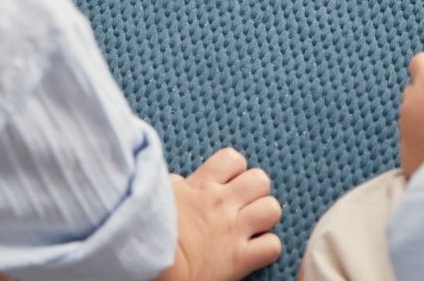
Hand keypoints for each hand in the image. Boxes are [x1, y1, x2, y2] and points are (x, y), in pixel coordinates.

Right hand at [159, 148, 281, 280]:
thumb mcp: (160, 195)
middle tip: (244, 203)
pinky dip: (268, 247)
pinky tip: (256, 249)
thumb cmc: (151, 229)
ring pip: (272, 209)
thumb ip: (176, 185)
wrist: (154, 263)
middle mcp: (223, 204)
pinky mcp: (240, 259)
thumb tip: (181, 182)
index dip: (236, 169)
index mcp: (203, 185)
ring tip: (254, 224)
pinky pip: (272, 246)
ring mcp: (234, 231)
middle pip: (260, 180)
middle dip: (256, 191)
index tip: (229, 181)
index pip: (233, 159)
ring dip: (265, 216)